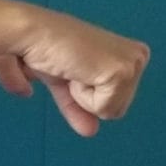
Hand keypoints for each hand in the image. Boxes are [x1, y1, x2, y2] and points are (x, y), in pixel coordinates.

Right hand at [0, 9, 149, 136]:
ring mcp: (133, 63)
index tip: (69, 70)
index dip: (83, 95)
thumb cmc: (38, 48)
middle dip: (85, 97)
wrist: (28, 33)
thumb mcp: (61, 82)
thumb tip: (89, 132)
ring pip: (111, 111)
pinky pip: (104, 109)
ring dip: (81, 96)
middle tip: (69, 68)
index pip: (113, 100)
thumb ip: (76, 106)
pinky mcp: (122, 72)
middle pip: (117, 108)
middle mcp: (137, 56)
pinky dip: (81, 96)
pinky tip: (73, 70)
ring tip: (69, 68)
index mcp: (124, 54)